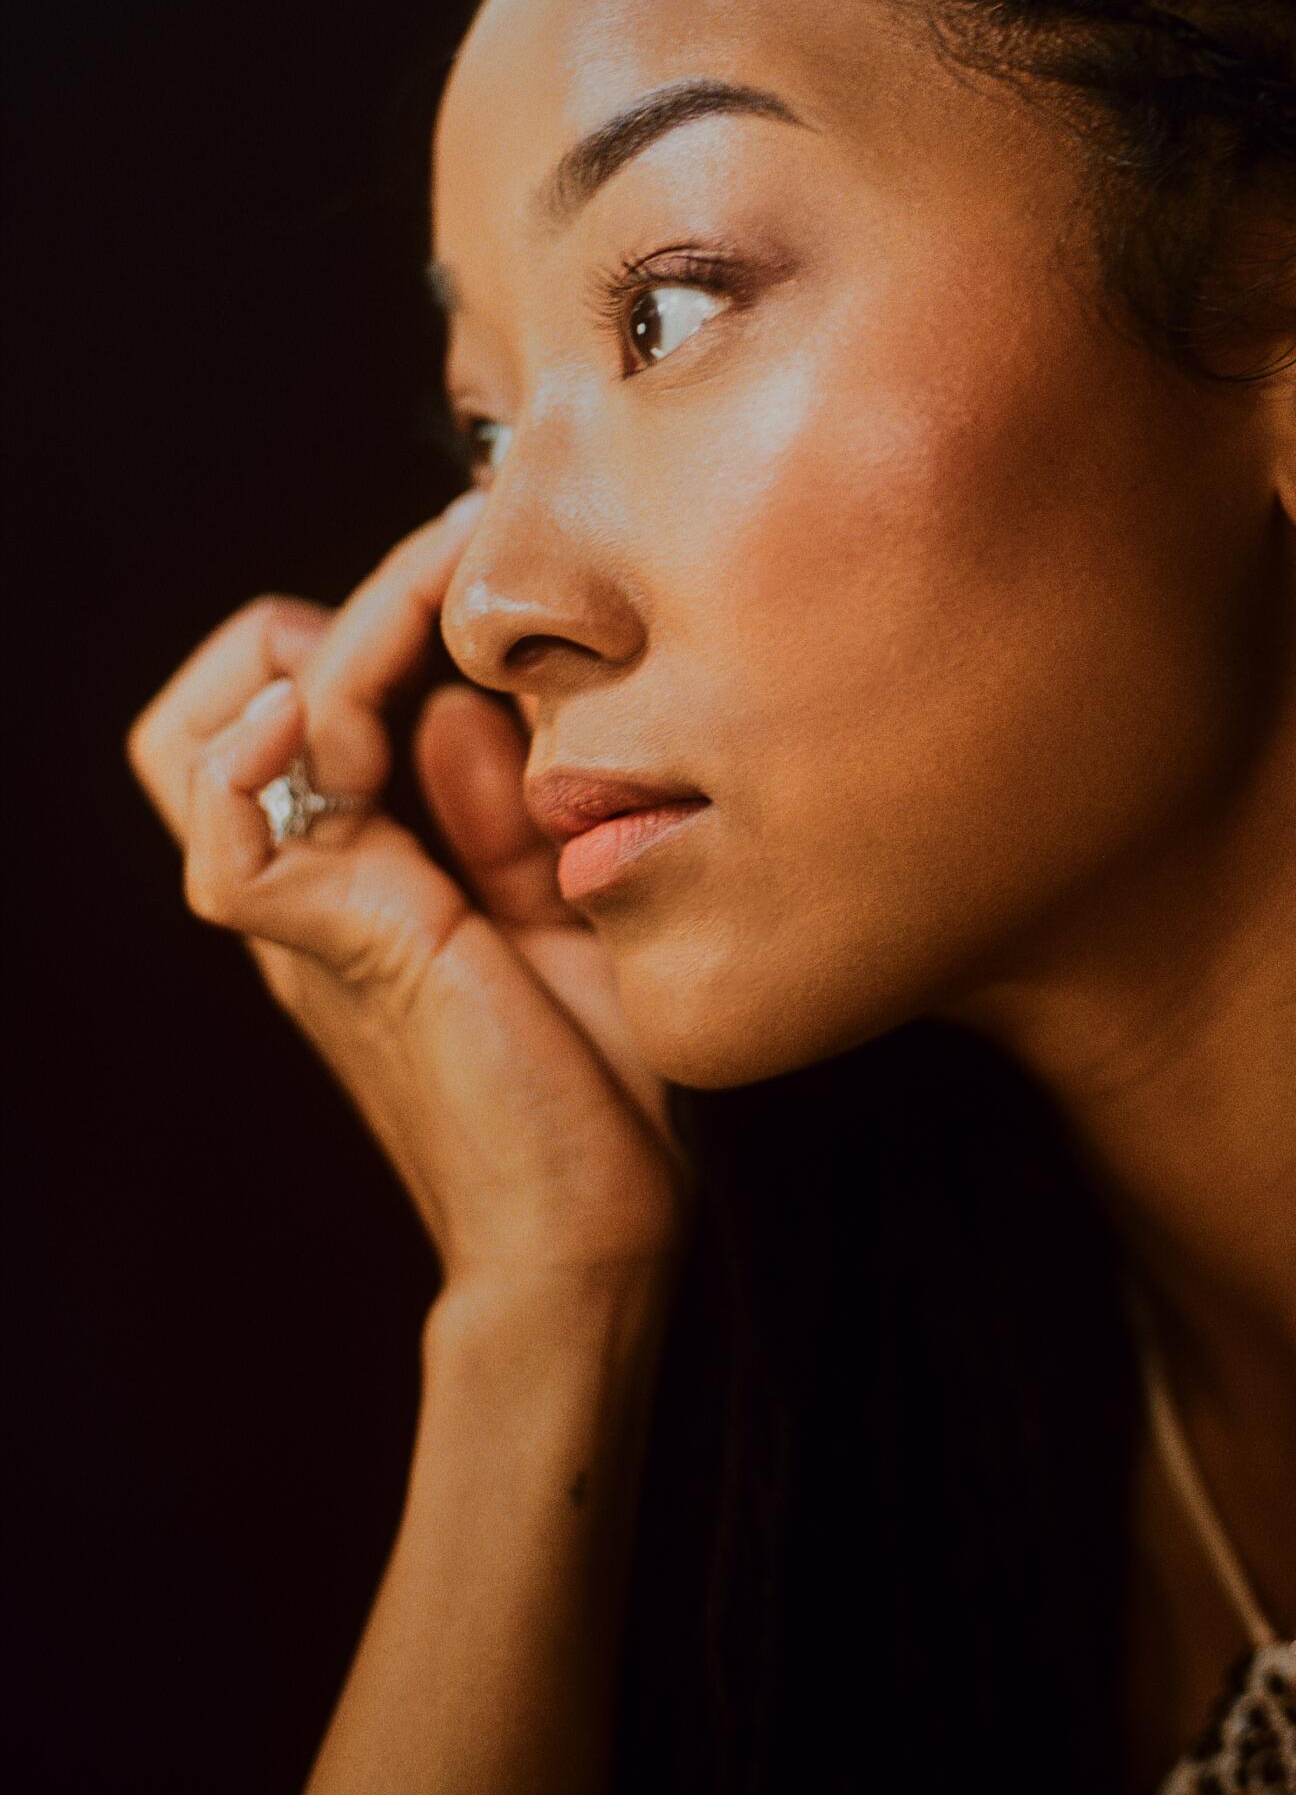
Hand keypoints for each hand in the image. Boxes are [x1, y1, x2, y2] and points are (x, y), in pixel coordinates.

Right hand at [127, 495, 685, 1295]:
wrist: (592, 1230)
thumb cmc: (594, 1077)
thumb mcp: (561, 899)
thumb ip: (501, 806)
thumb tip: (451, 702)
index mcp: (366, 864)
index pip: (305, 690)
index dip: (388, 612)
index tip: (494, 565)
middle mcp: (315, 880)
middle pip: (220, 695)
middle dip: (347, 609)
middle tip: (466, 579)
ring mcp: (307, 917)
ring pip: (202, 736)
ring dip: (326, 648)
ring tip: (436, 625)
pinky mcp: (333, 952)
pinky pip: (229, 838)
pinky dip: (266, 753)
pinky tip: (355, 718)